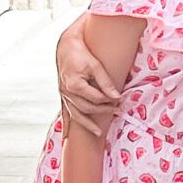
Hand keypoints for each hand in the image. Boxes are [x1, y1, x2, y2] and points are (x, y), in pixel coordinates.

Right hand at [58, 20, 122, 138]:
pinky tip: (67, 137)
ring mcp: (63, 94)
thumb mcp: (96, 65)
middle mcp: (67, 92)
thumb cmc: (82, 53)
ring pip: (75, 114)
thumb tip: (116, 97)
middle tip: (116, 110)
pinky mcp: (62, 94)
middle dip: (102, 111)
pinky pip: (64, 112)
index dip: (109, 101)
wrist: (66, 45)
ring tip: (98, 133)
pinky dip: (67, 125)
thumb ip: (105, 82)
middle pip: (87, 108)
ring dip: (87, 124)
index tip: (120, 101)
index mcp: (75, 85)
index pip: (96, 99)